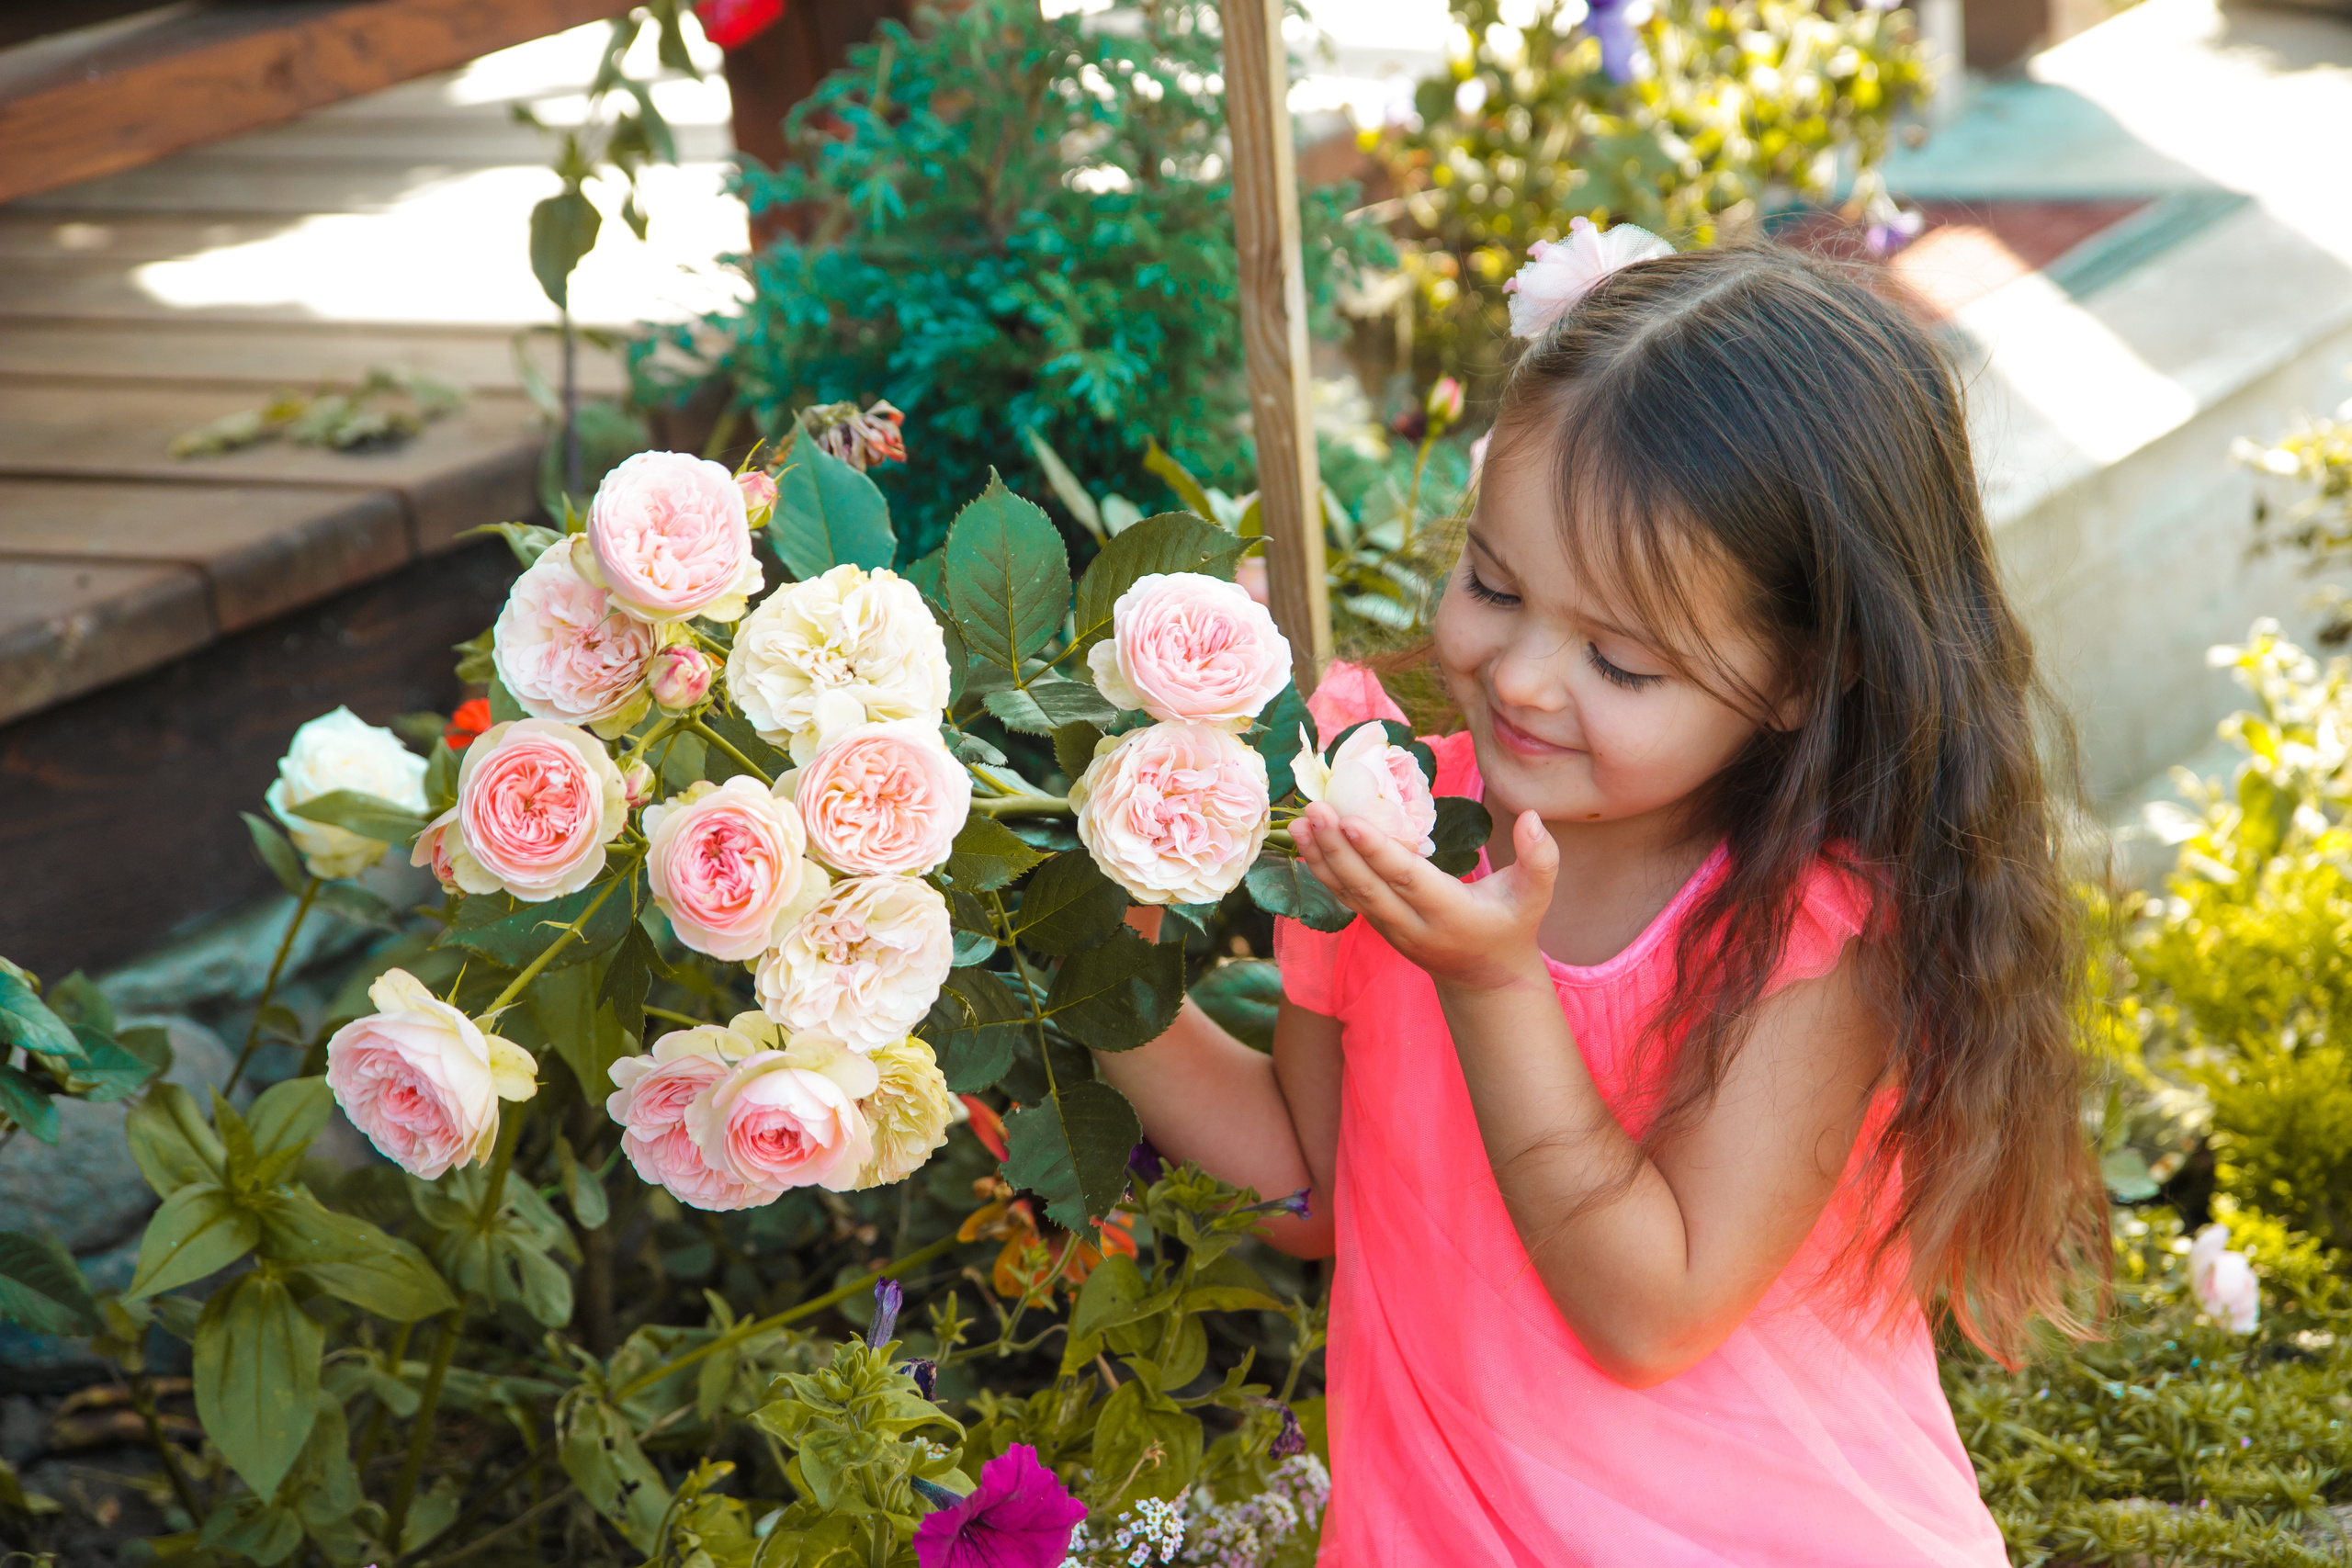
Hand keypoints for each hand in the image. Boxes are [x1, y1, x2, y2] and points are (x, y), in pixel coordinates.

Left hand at [1292, 801, 1557, 993]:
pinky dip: (1323, 872)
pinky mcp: (1378, 924)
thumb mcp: (1535, 895)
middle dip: (1338, 848)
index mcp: (1449, 912)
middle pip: (1368, 886)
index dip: (1378, 852)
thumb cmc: (1511, 925)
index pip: (1408, 879)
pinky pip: (1346, 897)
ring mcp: (1390, 928)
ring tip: (1300, 822)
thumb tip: (1532, 817)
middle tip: (1315, 810)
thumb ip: (1540, 858)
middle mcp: (1412, 923)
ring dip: (1322, 858)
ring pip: (1350, 893)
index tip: (1351, 822)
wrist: (1484, 977)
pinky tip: (1304, 844)